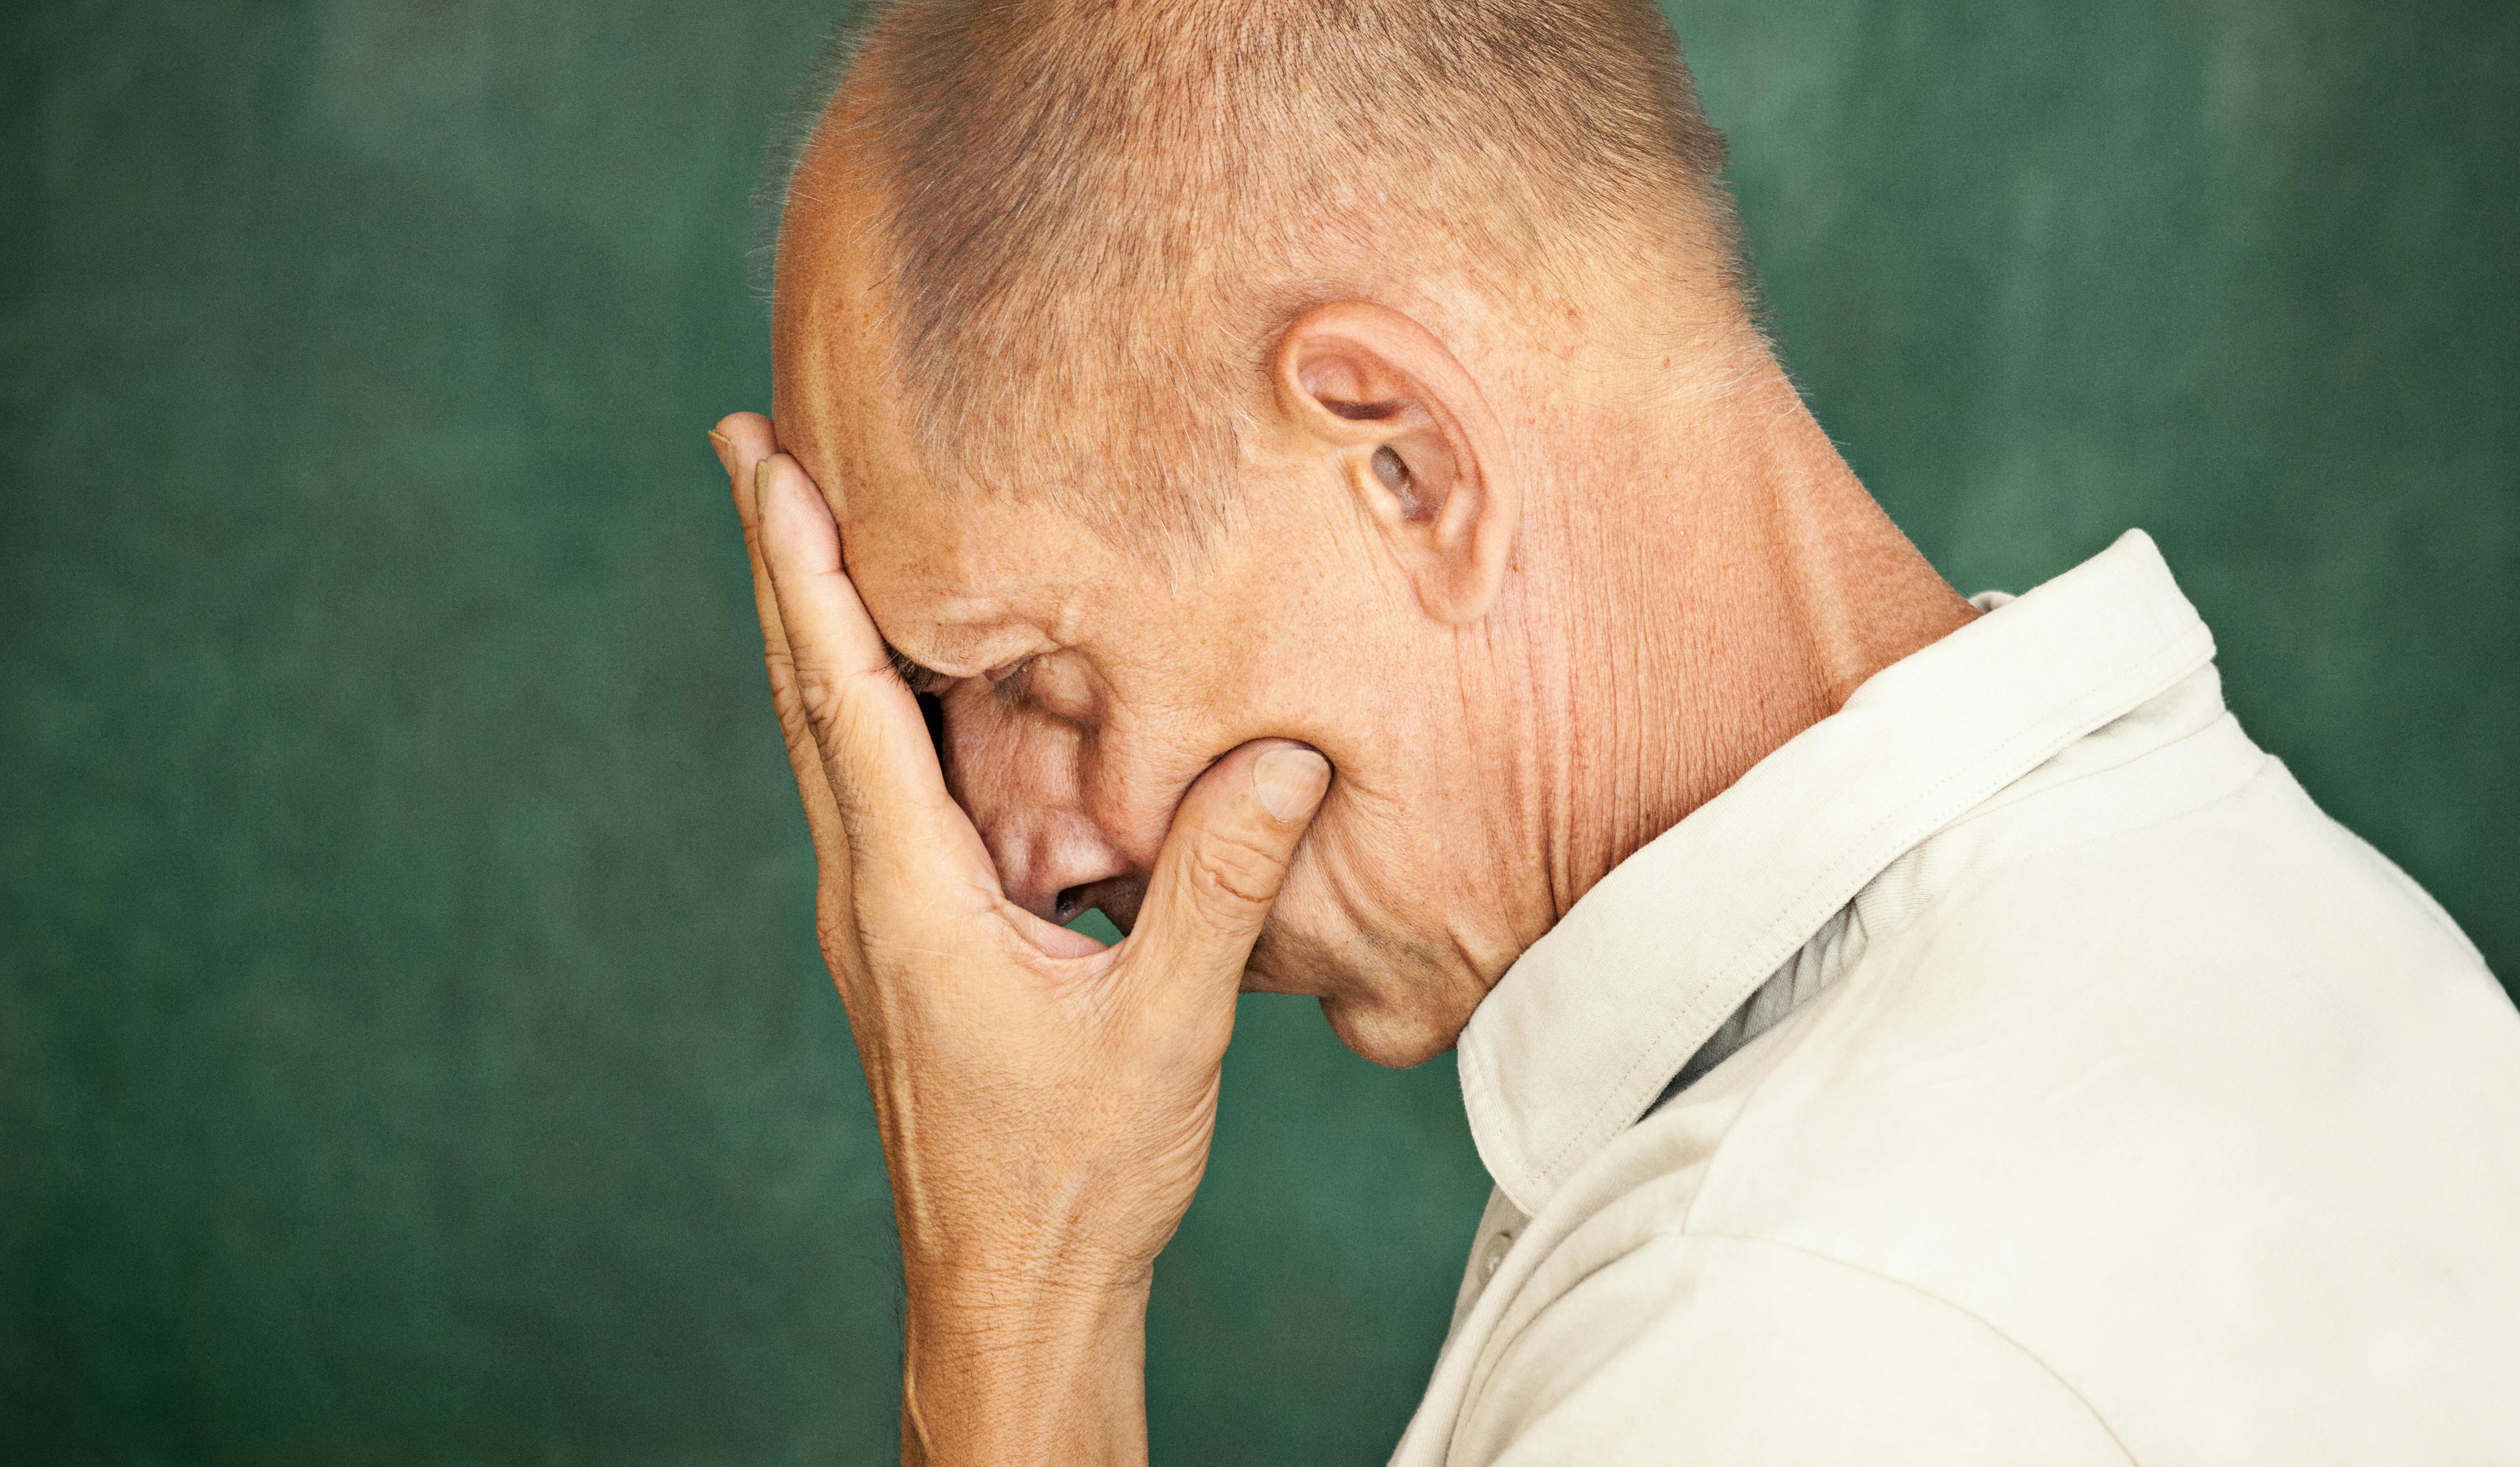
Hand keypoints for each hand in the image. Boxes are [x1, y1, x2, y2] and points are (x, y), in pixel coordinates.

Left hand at [708, 414, 1329, 1465]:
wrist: (1012, 1289)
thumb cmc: (1075, 1173)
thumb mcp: (1164, 1028)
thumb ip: (1216, 887)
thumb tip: (1287, 756)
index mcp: (910, 896)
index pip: (842, 699)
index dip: (802, 572)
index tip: (764, 462)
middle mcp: (870, 891)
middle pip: (807, 695)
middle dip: (779, 563)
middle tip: (752, 443)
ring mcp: (879, 916)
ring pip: (834, 741)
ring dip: (819, 627)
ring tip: (812, 522)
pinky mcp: (909, 941)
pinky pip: (883, 793)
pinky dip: (879, 705)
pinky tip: (915, 674)